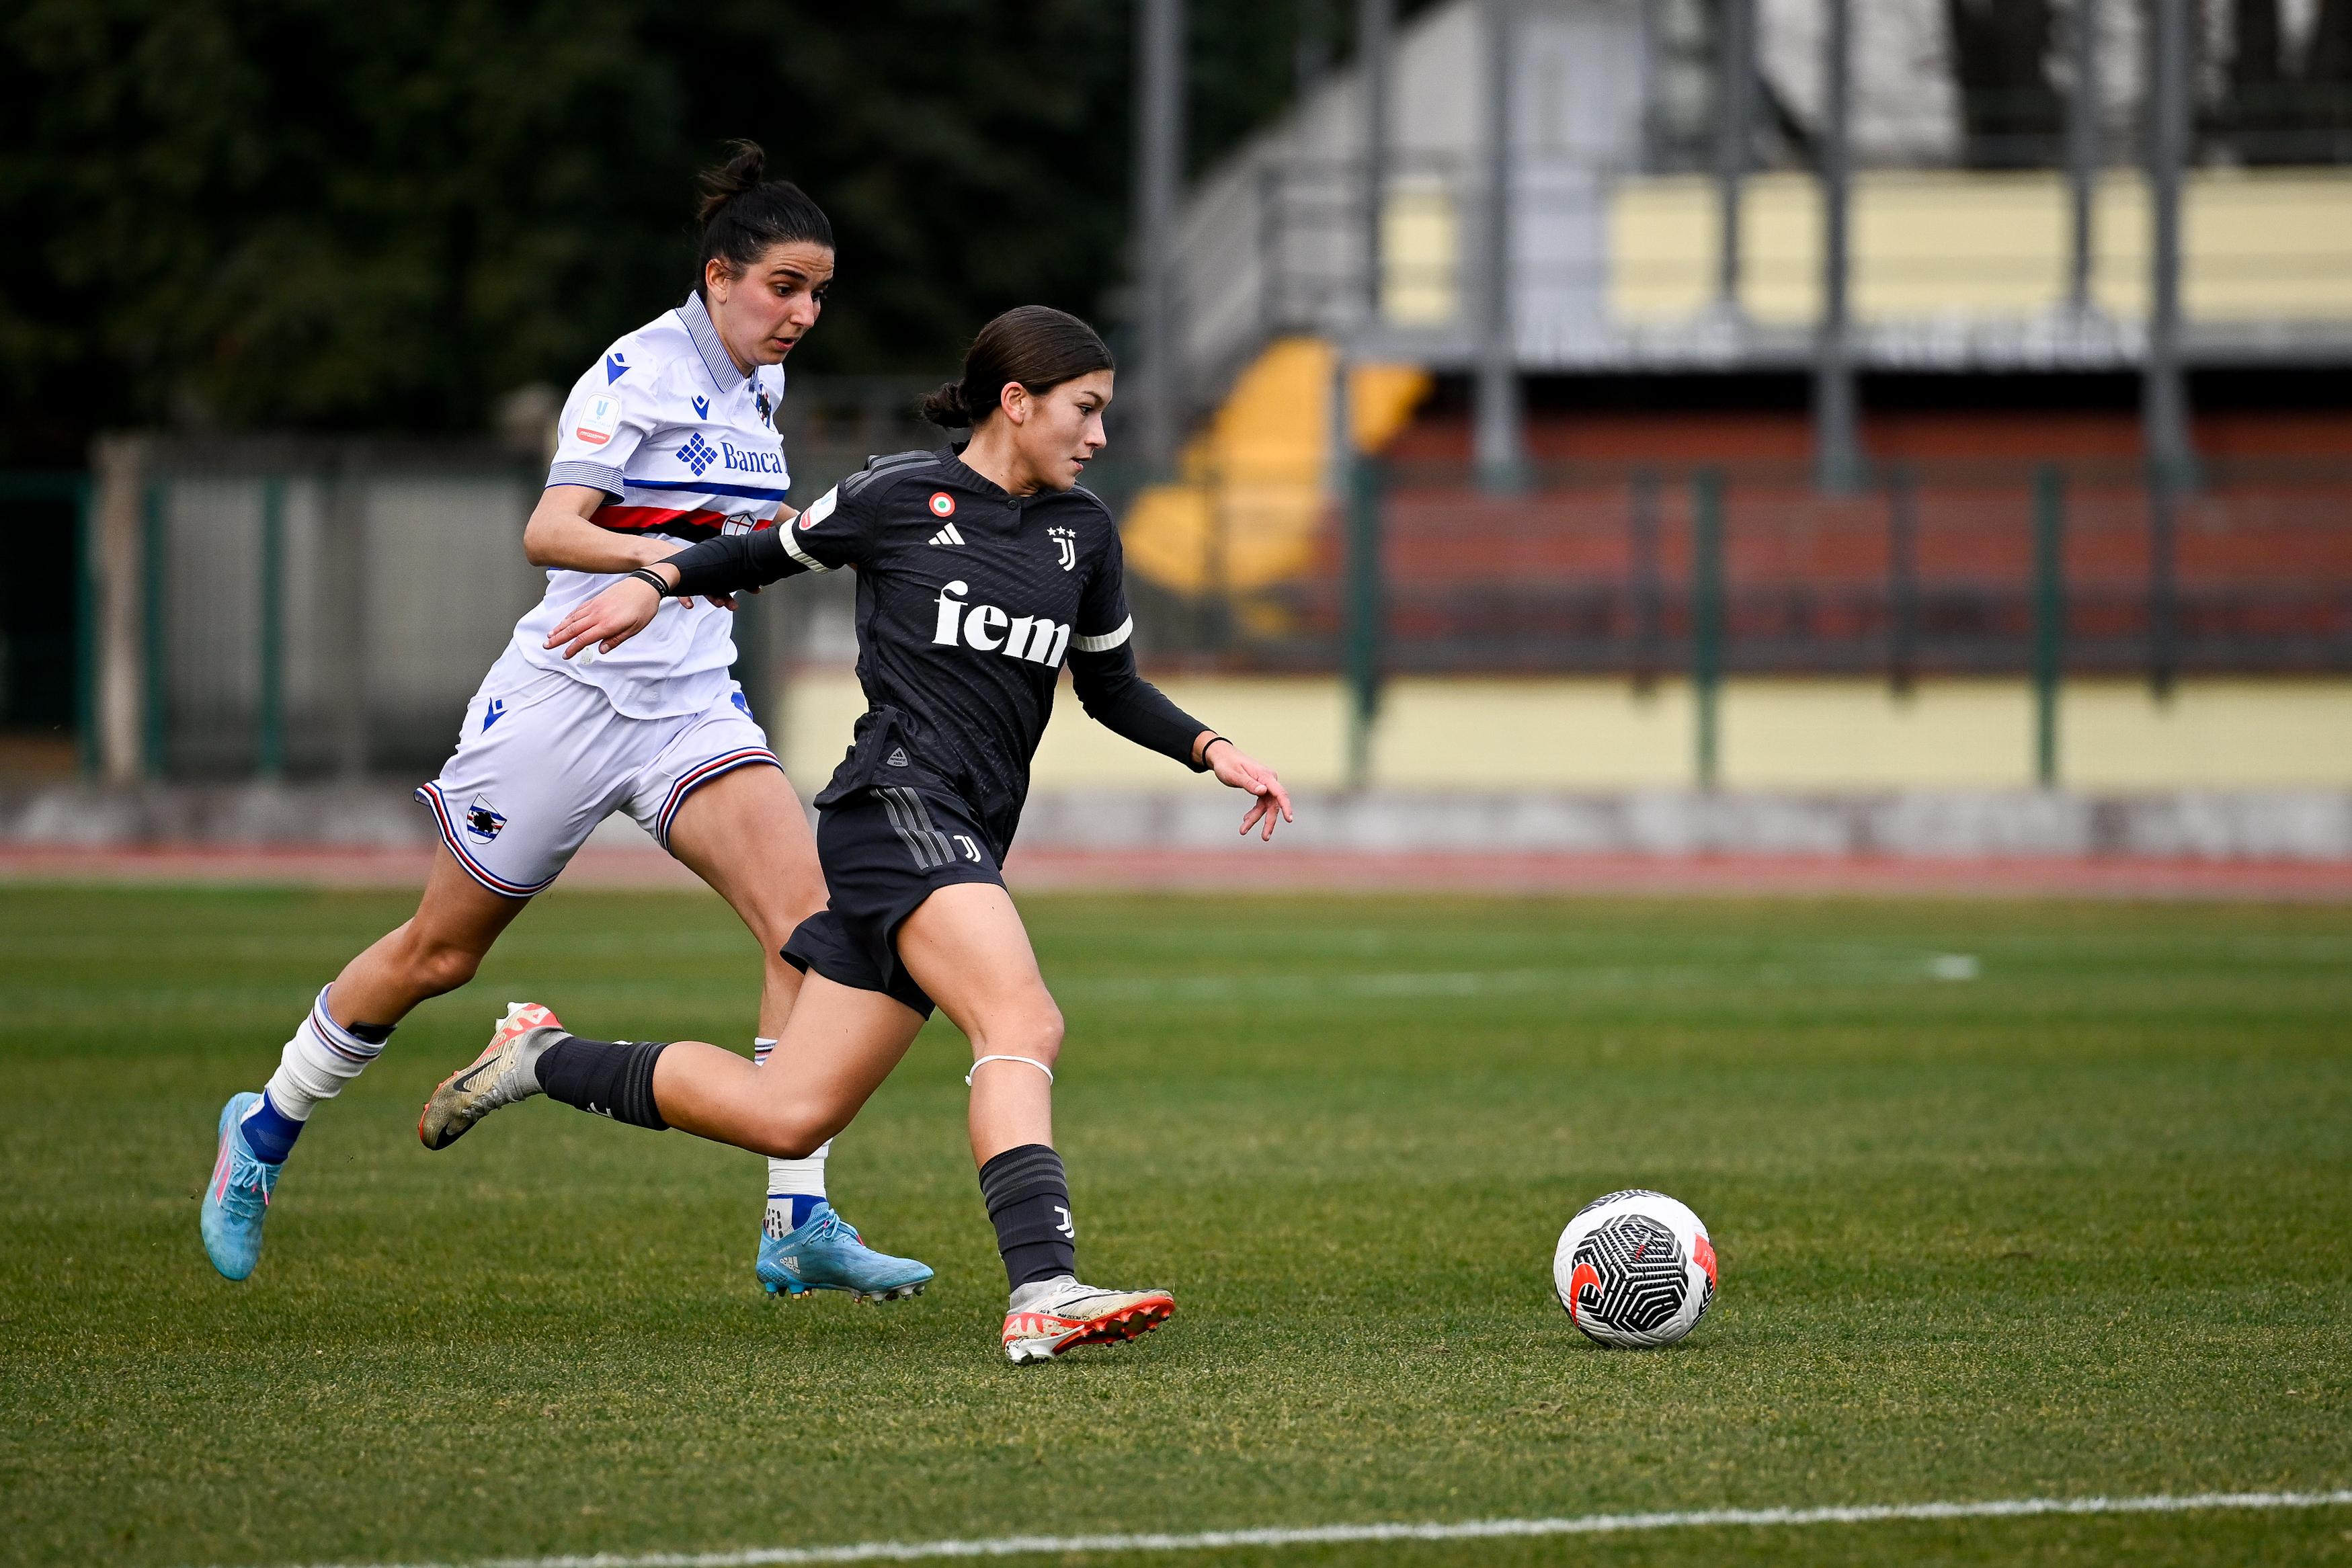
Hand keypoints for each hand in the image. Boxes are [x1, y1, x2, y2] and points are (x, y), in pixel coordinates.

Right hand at [546, 577, 662, 658]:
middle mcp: (598, 614)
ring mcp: (595, 605)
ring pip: (573, 618)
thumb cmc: (643, 607)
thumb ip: (616, 640)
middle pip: (573, 628)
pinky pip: (579, 609)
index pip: (584, 639)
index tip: (565, 655)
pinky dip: (569, 616)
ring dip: (560, 627)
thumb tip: (601, 650)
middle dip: (558, 638)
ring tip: (550, 635)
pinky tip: (564, 621)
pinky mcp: (596, 599)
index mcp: (607, 624)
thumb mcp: (635, 628)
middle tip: (547, 645)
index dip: (572, 648)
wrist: (645, 584)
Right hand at [644, 540, 734, 609]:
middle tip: (733, 605)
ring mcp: (684, 573)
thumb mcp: (689, 566)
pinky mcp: (671, 577)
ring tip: (719, 603)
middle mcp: (696, 570)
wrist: (649, 552)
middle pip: (714, 583)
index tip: (747, 593)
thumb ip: (703, 575)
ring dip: (711, 595)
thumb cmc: (672, 561)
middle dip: (725, 595)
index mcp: (702, 567)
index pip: (721, 576)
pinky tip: (689, 605)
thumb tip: (718, 587)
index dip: (734, 585)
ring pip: (701, 586)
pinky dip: (684, 598)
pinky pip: (679, 590)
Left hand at [1204, 740, 1292, 841]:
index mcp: (1265, 776)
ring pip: (1266, 807)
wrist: (1222, 756)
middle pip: (1274, 804)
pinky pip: (1260, 804)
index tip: (1289, 819)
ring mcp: (1265, 785)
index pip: (1279, 793)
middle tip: (1265, 837)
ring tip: (1242, 830)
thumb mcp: (1234, 775)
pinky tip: (1245, 819)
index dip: (1286, 807)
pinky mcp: (1260, 788)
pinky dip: (1253, 813)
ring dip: (1256, 819)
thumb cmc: (1227, 764)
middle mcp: (1268, 781)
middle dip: (1269, 821)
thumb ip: (1248, 784)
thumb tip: (1263, 791)